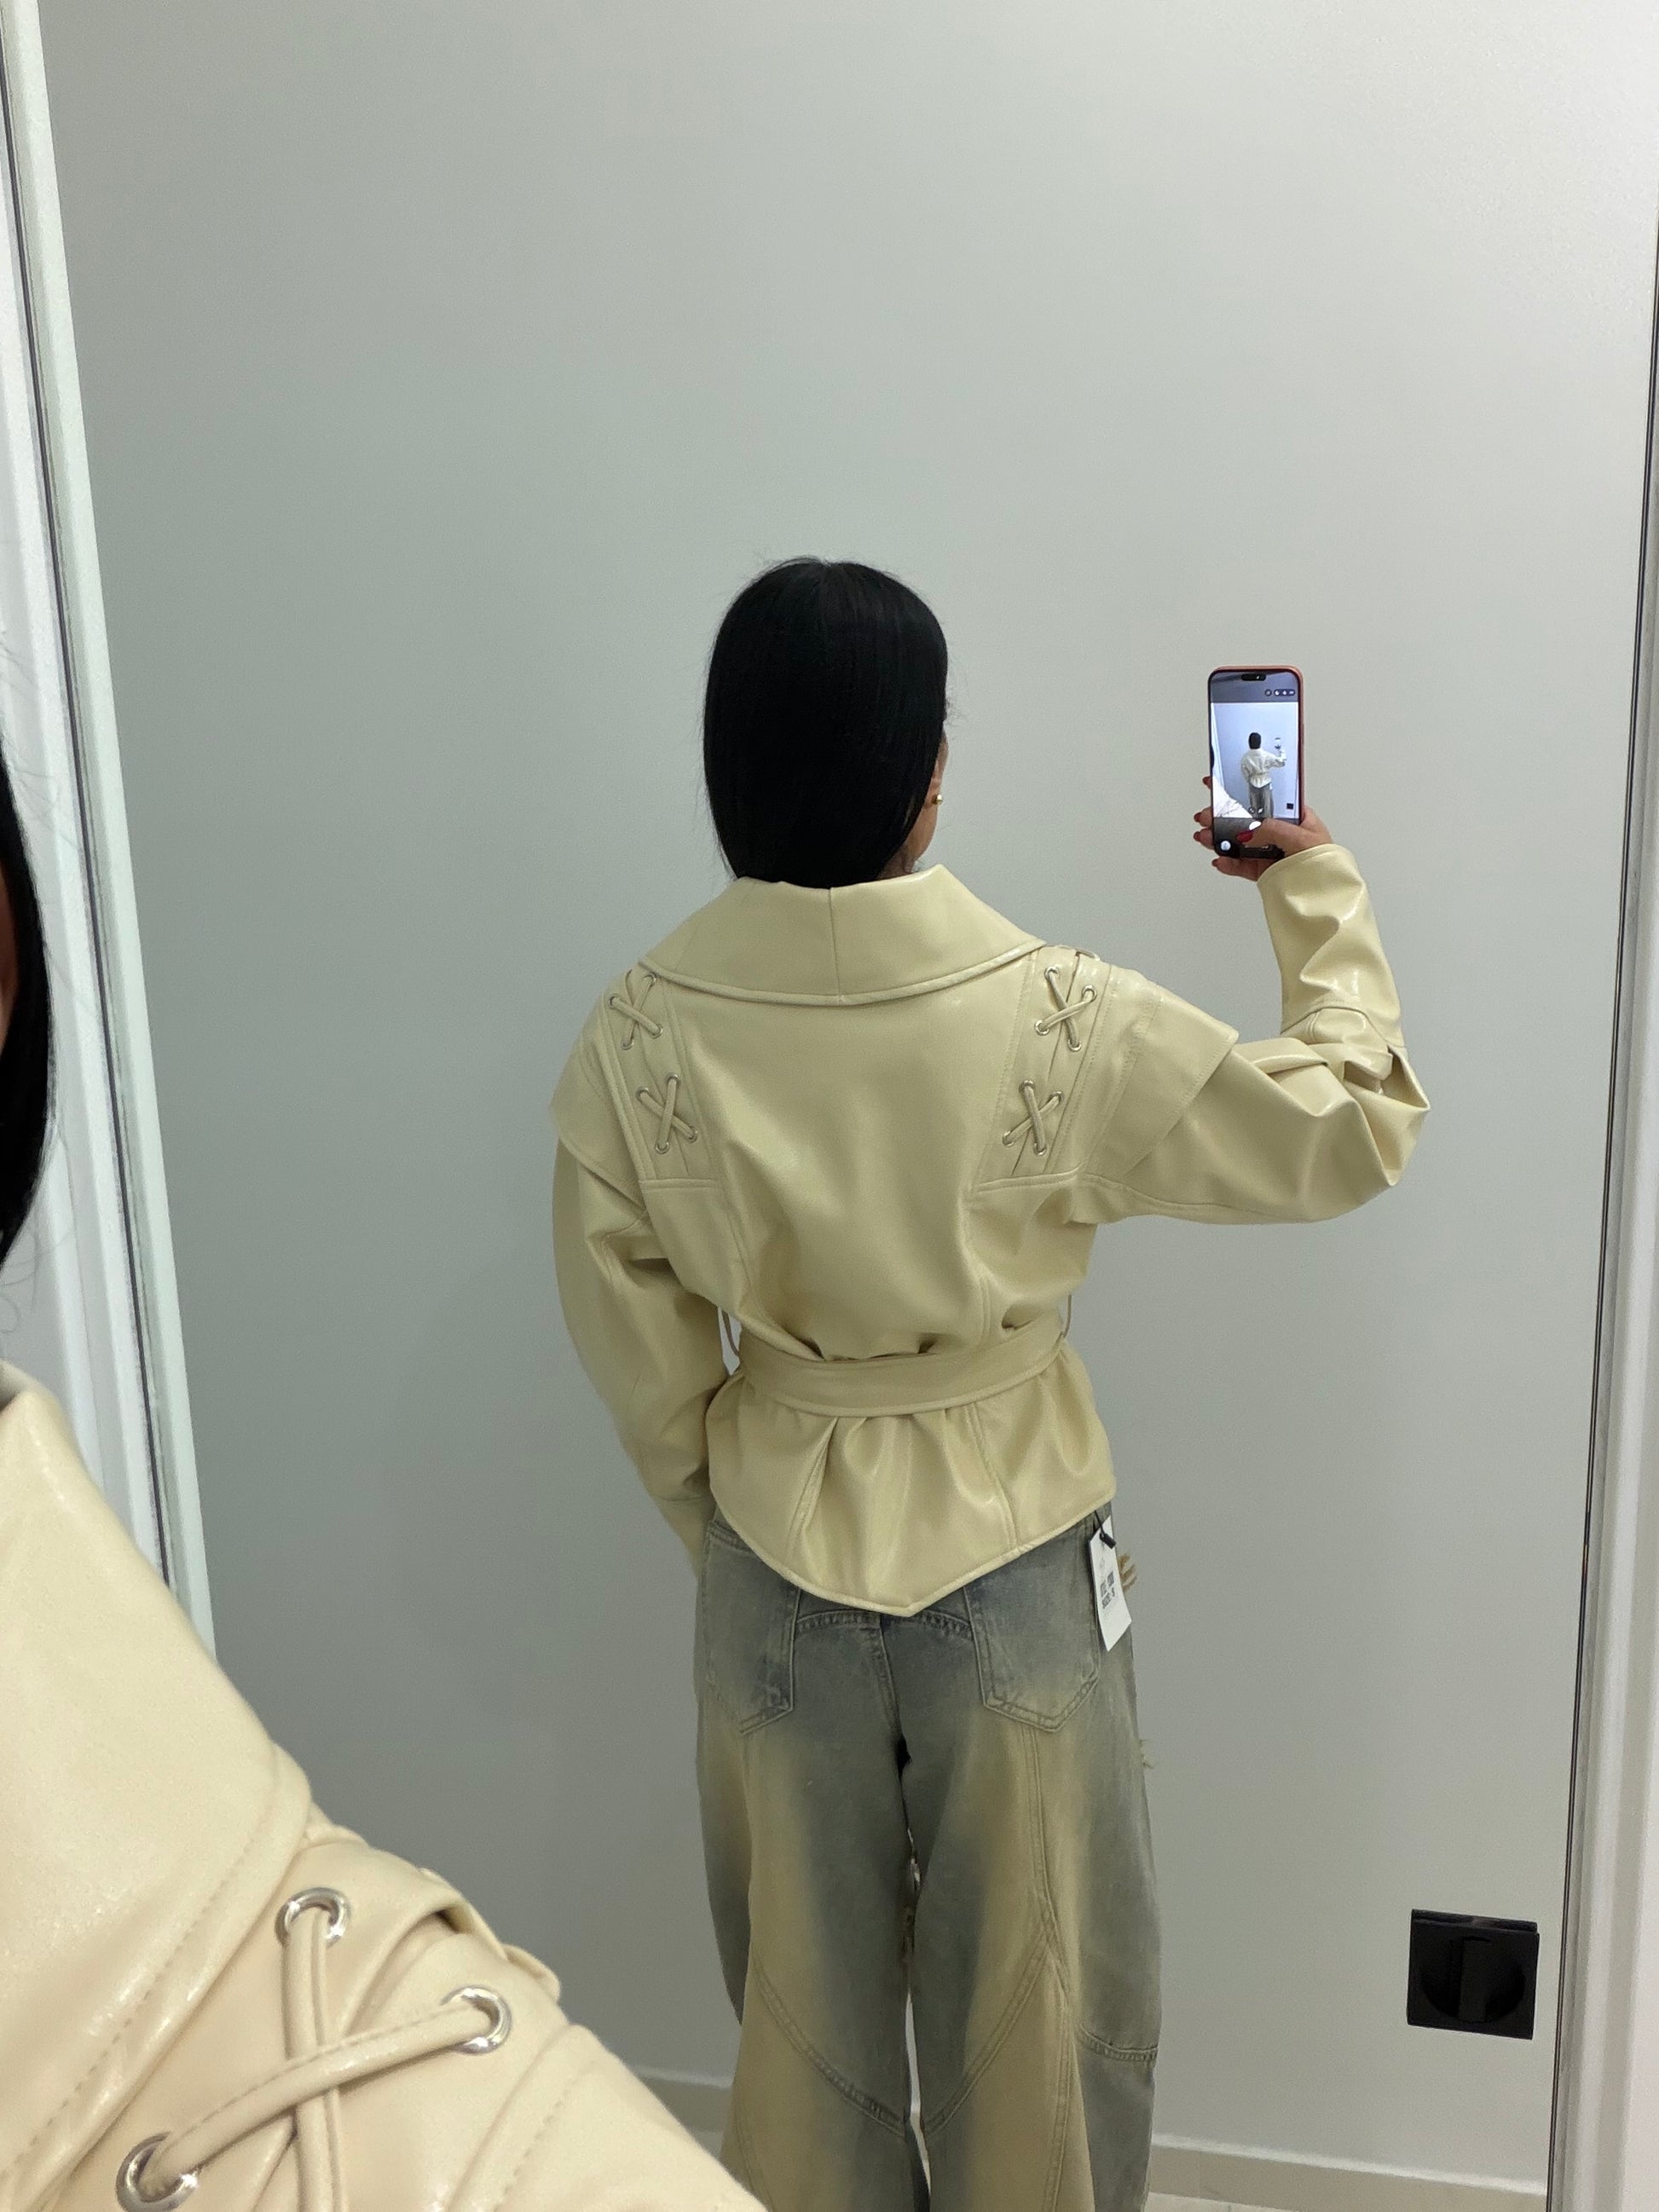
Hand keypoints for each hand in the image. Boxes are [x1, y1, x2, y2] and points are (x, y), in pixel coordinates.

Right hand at [1193, 780, 1333, 879]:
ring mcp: (1269, 852)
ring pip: (1240, 843)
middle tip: (1206, 816)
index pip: (1265, 800)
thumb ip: (1273, 831)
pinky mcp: (1263, 871)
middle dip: (1223, 818)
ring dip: (1220, 839)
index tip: (1223, 786)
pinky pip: (1242, 865)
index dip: (1244, 792)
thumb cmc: (1324, 863)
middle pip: (1246, 821)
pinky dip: (1229, 863)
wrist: (1325, 896)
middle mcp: (1280, 833)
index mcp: (1294, 818)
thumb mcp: (1302, 838)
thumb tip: (1248, 833)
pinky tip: (1220, 860)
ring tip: (1205, 837)